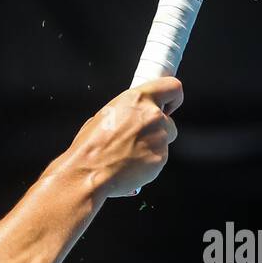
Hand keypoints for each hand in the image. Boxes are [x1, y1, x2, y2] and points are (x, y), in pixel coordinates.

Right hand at [66, 76, 182, 196]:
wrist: (88, 175)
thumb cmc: (90, 148)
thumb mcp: (103, 116)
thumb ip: (126, 113)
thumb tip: (131, 117)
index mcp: (137, 99)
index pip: (172, 88)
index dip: (173, 98)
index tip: (170, 106)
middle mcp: (152, 115)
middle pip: (168, 121)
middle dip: (157, 131)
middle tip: (137, 141)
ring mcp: (159, 138)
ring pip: (164, 141)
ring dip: (151, 147)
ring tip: (128, 156)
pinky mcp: (160, 158)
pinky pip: (159, 159)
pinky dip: (148, 163)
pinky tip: (129, 166)